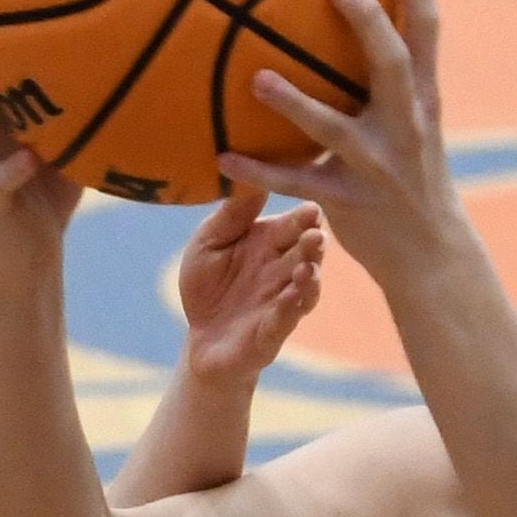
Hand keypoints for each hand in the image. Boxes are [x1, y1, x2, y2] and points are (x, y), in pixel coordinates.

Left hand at [175, 186, 324, 384]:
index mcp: (270, 243)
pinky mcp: (272, 332)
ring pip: (305, 287)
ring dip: (310, 277)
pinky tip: (290, 296)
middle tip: (316, 233)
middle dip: (313, 244)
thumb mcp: (208, 243)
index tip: (311, 207)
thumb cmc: (207, 285)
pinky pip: (285, 320)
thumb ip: (230, 216)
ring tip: (307, 266)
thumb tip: (251, 178)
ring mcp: (282, 302)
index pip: (293, 225)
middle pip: (306, 253)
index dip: (303, 217)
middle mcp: (283, 270)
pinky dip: (290, 308)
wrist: (199, 339)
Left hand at [216, 0, 477, 286]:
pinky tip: (223, 156)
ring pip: (333, 128)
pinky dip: (259, 171)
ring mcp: (377, 166)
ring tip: (256, 77)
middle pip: (392, 63)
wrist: (431, 253)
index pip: (428, 30)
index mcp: (424, 99)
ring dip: (294, 103)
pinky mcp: (346, 202)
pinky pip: (297, 183)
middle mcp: (406, 125)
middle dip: (368, 22)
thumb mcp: (416, 123)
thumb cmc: (413, 176)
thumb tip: (360, 20)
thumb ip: (393, 79)